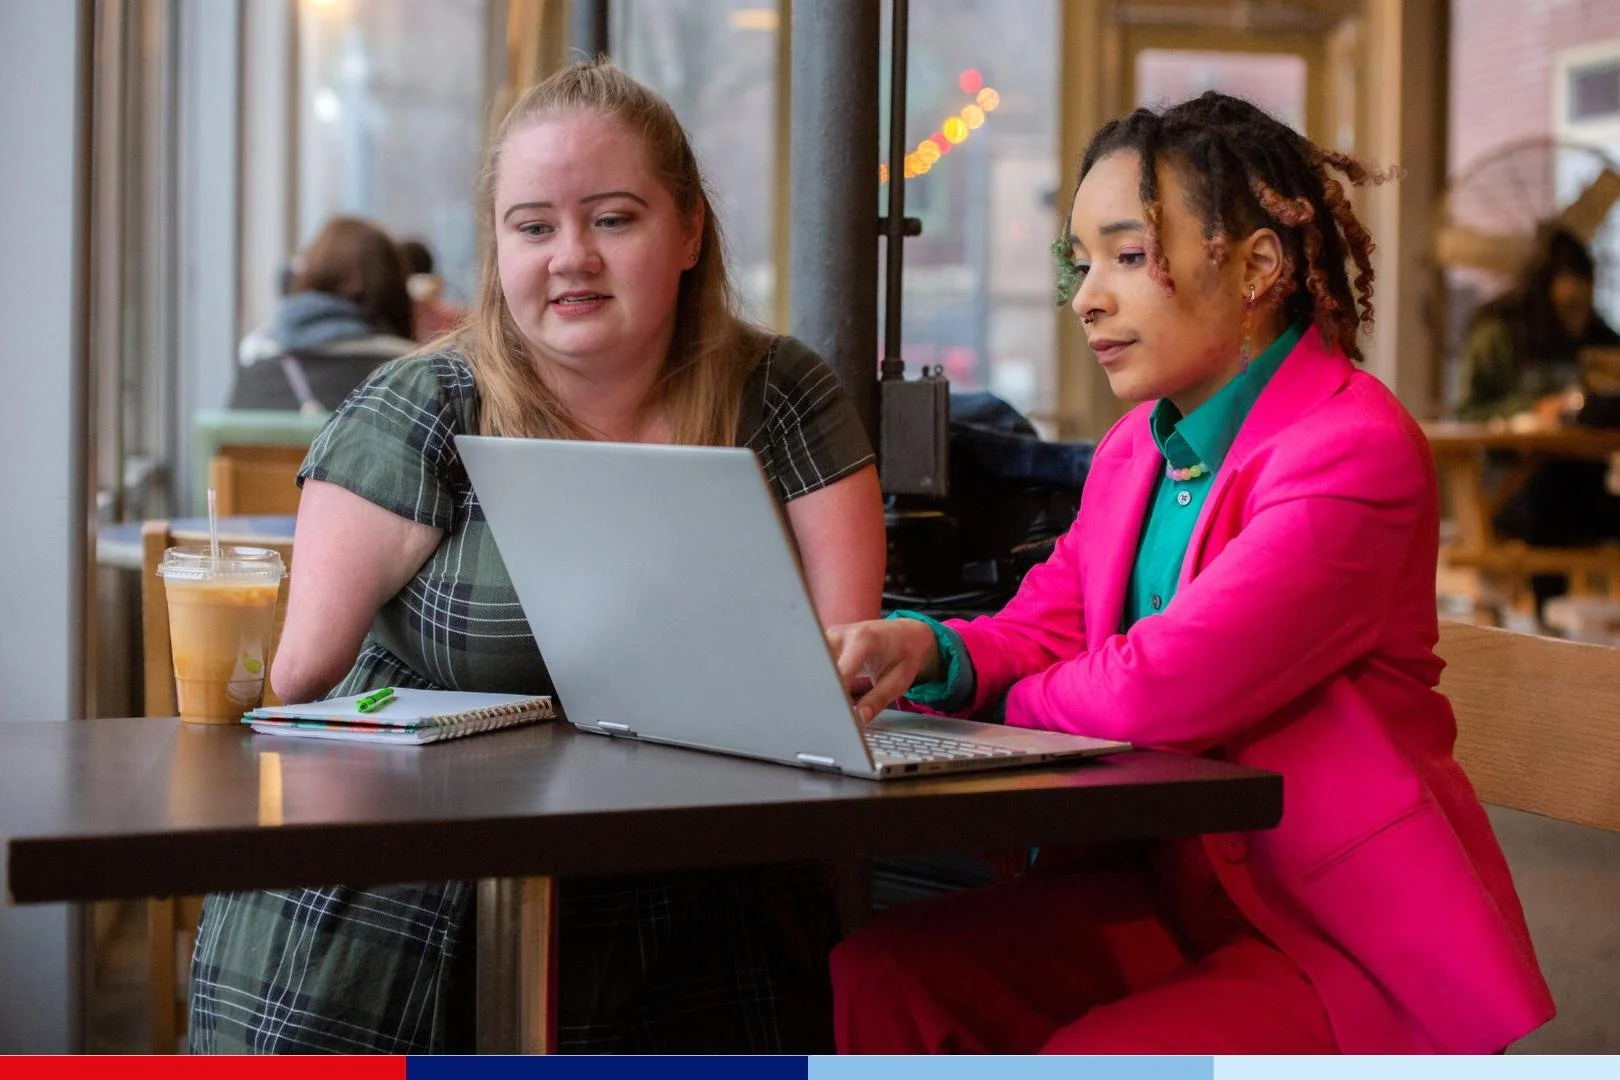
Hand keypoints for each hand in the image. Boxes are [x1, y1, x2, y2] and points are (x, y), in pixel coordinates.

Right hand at [825, 618, 942, 721]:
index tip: (836, 714)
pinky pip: (816, 662)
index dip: (836, 695)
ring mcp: (830, 635)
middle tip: (826, 713)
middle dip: (821, 690)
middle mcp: (842, 633)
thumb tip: (859, 717)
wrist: (904, 633)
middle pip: (821, 666)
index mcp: (864, 639)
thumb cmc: (903, 654)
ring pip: (814, 664)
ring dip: (817, 684)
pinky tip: (822, 691)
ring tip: (822, 702)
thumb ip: (878, 699)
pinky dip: (818, 677)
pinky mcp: (824, 640)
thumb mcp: (899, 679)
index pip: (840, 672)